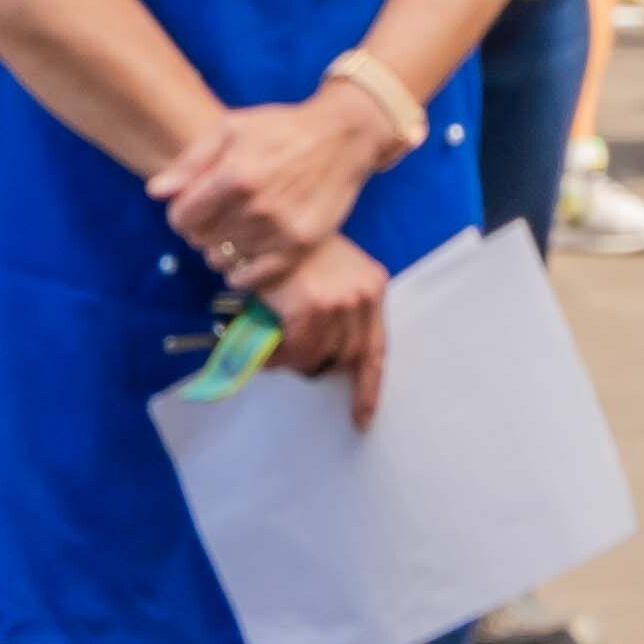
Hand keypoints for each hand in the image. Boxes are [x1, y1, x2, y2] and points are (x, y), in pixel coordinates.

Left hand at [150, 70, 409, 271]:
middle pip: (200, 239)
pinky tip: (241, 261)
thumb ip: (190, 161)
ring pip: (224, 258)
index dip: (180, 212)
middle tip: (215, 217)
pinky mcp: (303, 245)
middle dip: (199, 229)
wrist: (343, 136)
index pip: (182, 217)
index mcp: (234, 176)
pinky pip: (257, 277)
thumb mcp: (232, 128)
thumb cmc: (282, 128)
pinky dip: (241, 274)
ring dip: (220, 248)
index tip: (192, 206)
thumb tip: (156, 193)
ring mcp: (281, 229)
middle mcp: (257, 207)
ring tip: (231, 232)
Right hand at [257, 233, 395, 407]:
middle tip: (293, 360)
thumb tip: (318, 357)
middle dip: (318, 367)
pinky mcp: (310, 308)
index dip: (368, 387)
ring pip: (316, 358)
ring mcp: (338, 303)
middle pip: (345, 358)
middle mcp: (362, 297)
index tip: (362, 417)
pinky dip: (279, 358)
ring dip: (293, 363)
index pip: (376, 349)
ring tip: (274, 353)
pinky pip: (295, 352)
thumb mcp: (329, 276)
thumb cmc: (295, 251)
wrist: (271, 226)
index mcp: (372, 287)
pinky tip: (267, 351)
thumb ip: (333, 312)